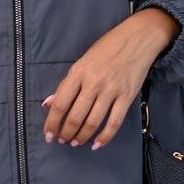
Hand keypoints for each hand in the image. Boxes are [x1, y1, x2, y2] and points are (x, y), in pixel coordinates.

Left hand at [41, 8, 180, 149]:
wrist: (136, 39)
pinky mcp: (127, 96)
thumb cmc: (106, 49)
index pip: (60, 102)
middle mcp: (93, 82)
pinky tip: (97, 144)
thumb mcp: (82, 62)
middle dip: (66, 133)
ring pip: (93, 122)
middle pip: (75, 116)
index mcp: (79, 72)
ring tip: (75, 142)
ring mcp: (111, 90)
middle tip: (62, 141)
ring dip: (82, 136)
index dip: (52, 122)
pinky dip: (104, 137)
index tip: (48, 134)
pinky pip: (114, 122)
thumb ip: (66, 84)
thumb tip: (48, 103)